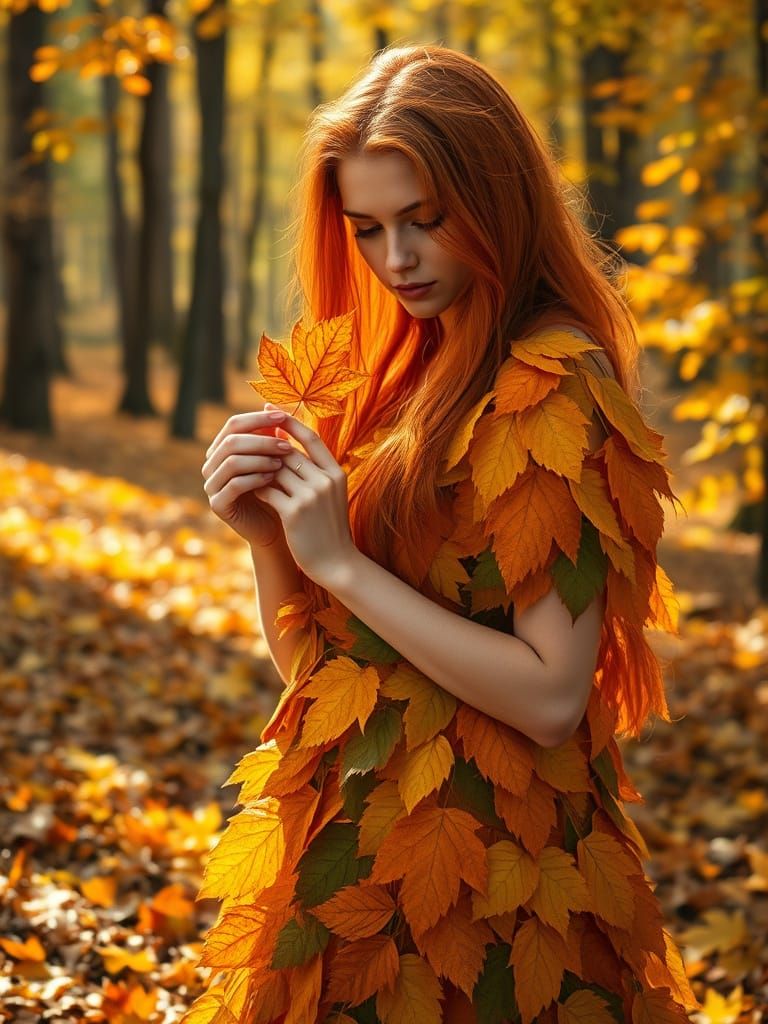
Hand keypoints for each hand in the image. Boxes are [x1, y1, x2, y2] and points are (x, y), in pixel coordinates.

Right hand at [202, 409, 293, 547]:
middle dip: (261, 441)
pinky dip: (254, 479)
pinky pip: (233, 485)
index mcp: (222, 448)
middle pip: (231, 441)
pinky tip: (272, 479)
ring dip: (259, 459)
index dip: (258, 418)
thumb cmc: (278, 488)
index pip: (234, 423)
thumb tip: (272, 405)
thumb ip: (272, 435)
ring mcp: (211, 484)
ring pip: (231, 462)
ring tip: (282, 462)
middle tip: (287, 445)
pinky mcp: (217, 504)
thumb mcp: (276, 458)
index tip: (283, 417)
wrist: (275, 526)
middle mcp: (212, 464)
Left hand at [256, 403, 358, 586]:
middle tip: (248, 446)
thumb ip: (313, 470)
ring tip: (251, 473)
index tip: (270, 410)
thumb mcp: (329, 494)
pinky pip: (267, 491)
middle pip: (288, 453)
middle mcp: (325, 480)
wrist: (336, 562)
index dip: (289, 422)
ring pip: (275, 471)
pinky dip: (258, 489)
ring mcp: (311, 496)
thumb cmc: (329, 527)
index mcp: (335, 472)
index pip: (311, 438)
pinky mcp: (295, 512)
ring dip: (260, 471)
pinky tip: (254, 493)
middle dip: (267, 451)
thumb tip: (284, 443)